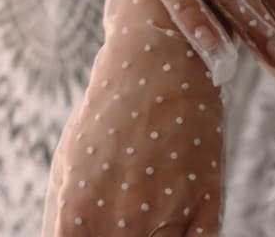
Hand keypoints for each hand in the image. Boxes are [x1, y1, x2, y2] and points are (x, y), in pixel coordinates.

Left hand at [41, 0, 226, 236]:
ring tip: (148, 207)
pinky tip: (174, 225)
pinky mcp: (208, 201)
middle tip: (125, 223)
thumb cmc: (111, 110)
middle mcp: (118, 219)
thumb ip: (67, 225)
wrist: (160, 54)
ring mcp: (166, 211)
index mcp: (73, 212)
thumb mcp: (69, 165)